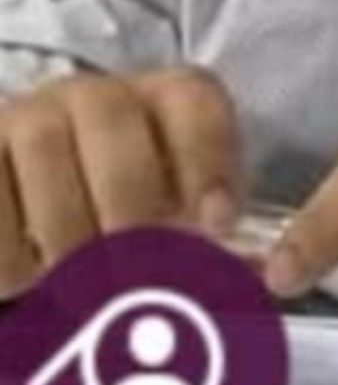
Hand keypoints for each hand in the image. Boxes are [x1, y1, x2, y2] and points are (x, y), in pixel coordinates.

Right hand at [0, 66, 243, 298]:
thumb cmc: (113, 234)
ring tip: (77, 288)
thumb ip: (210, 245)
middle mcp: (95, 96)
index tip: (218, 223)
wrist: (22, 219)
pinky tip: (26, 275)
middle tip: (137, 281)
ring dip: (65, 235)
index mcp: (163, 105)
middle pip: (113, 121)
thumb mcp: (170, 233)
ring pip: (46, 150)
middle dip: (129, 210)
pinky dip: (11, 250)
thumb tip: (264, 274)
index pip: (193, 102)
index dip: (208, 158)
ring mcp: (29, 115)